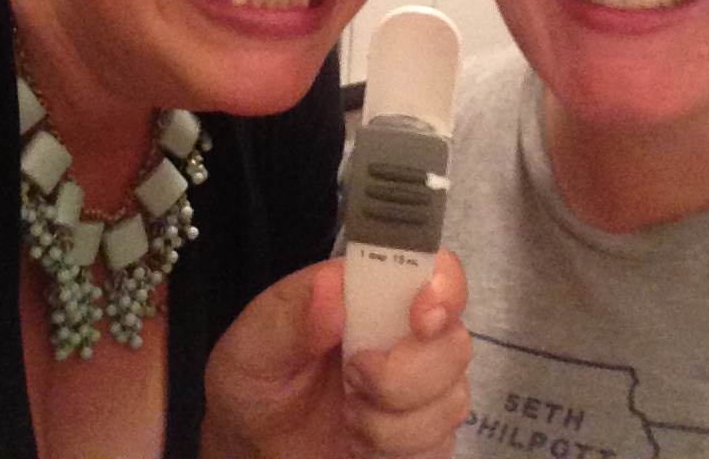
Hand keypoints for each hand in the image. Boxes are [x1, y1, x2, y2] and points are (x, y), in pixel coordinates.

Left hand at [200, 251, 470, 457]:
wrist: (255, 445)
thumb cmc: (256, 380)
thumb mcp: (254, 344)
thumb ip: (290, 316)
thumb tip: (332, 290)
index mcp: (372, 290)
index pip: (437, 269)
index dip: (444, 287)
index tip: (420, 318)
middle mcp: (407, 331)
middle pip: (454, 341)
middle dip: (404, 374)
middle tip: (352, 378)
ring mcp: (423, 385)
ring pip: (452, 399)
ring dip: (393, 421)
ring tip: (349, 413)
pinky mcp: (425, 435)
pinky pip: (440, 444)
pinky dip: (397, 450)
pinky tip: (363, 441)